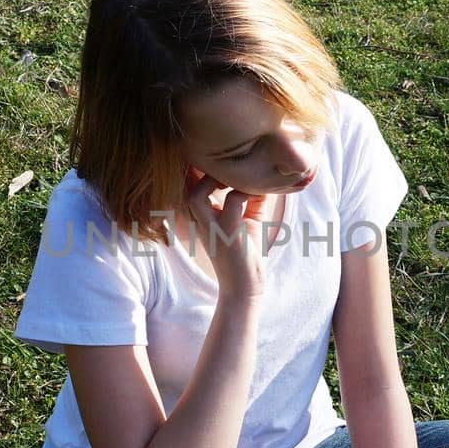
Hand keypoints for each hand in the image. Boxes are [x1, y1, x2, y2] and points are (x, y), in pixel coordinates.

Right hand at [183, 168, 268, 299]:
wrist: (246, 287)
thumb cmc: (246, 253)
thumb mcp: (249, 218)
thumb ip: (252, 195)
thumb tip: (264, 173)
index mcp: (199, 214)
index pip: (189, 182)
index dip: (200, 166)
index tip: (224, 160)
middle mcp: (198, 219)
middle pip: (184, 183)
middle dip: (203, 168)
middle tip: (231, 167)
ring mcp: (209, 226)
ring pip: (198, 192)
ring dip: (221, 179)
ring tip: (240, 179)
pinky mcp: (226, 231)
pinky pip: (234, 199)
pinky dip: (248, 192)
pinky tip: (259, 195)